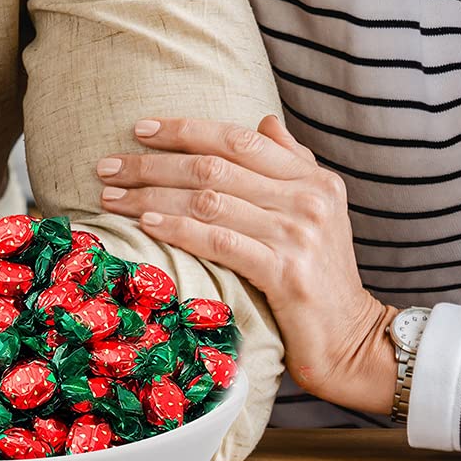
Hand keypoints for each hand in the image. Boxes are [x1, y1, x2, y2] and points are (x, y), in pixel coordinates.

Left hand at [96, 114, 397, 414]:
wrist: (353, 341)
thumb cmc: (322, 276)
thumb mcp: (318, 210)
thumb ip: (291, 162)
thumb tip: (265, 120)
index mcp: (313, 177)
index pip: (238, 138)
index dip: (185, 129)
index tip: (140, 128)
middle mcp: (308, 198)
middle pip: (215, 166)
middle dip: (153, 163)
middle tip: (108, 166)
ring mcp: (298, 234)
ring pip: (209, 200)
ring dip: (151, 195)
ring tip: (112, 196)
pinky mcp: (286, 273)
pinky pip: (219, 240)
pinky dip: (178, 228)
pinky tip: (146, 224)